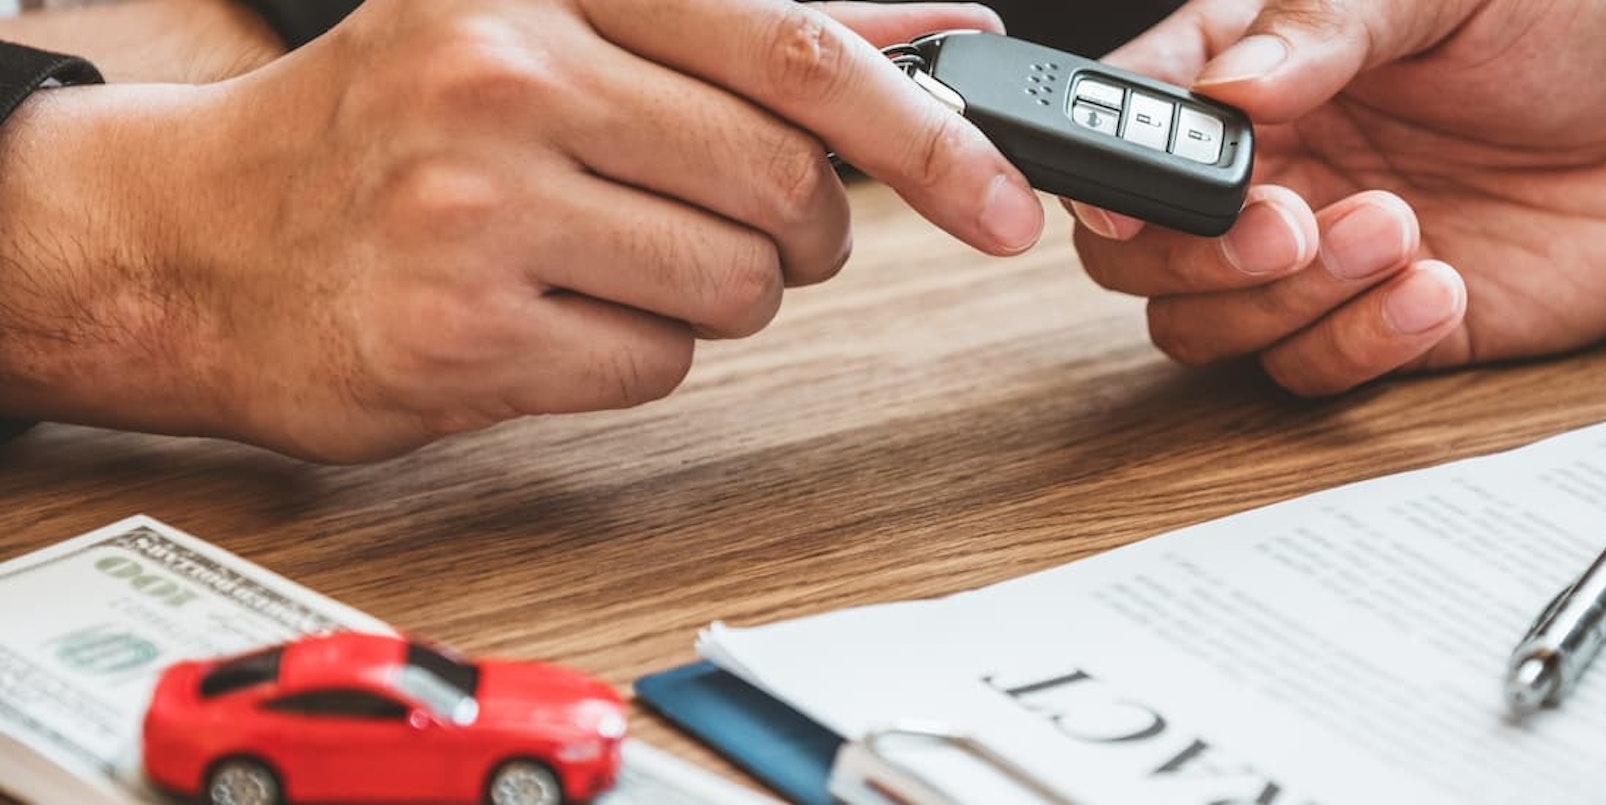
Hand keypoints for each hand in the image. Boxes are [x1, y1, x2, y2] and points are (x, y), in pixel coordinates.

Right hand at [0, 0, 1041, 461]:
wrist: (201, 236)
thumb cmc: (395, 128)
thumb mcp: (559, 26)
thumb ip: (756, 28)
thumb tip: (944, 28)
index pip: (799, 51)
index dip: (929, 132)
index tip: (1002, 193)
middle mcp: (505, 72)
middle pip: (787, 182)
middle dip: (800, 224)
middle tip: (741, 218)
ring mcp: (475, 208)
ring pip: (739, 286)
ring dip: (716, 290)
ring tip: (614, 253)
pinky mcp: (462, 334)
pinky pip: (659, 365)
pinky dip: (641, 352)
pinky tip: (555, 313)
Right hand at [1069, 0, 1605, 394]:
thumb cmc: (1567, 28)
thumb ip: (1329, 21)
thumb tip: (1228, 85)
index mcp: (1251, 69)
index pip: (1128, 123)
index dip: (1108, 166)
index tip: (1146, 184)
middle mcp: (1265, 171)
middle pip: (1134, 253)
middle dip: (1196, 252)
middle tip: (1289, 222)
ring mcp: (1312, 261)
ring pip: (1205, 326)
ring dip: (1287, 298)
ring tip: (1398, 227)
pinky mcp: (1375, 332)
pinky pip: (1309, 372)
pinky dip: (1361, 343)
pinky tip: (1439, 284)